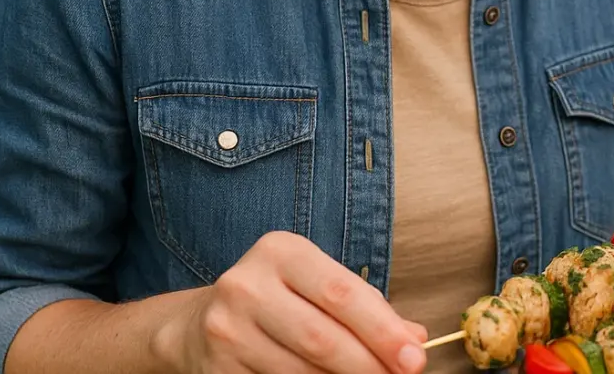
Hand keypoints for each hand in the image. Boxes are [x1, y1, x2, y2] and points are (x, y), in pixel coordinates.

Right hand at [155, 231, 428, 373]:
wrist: (198, 325)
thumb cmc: (278, 301)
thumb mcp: (318, 287)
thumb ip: (367, 308)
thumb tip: (415, 338)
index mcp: (280, 251)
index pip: (342, 293)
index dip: (382, 330)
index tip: (414, 357)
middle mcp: (247, 285)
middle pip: (322, 338)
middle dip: (369, 364)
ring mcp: (227, 330)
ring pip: (301, 371)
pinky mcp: (218, 369)